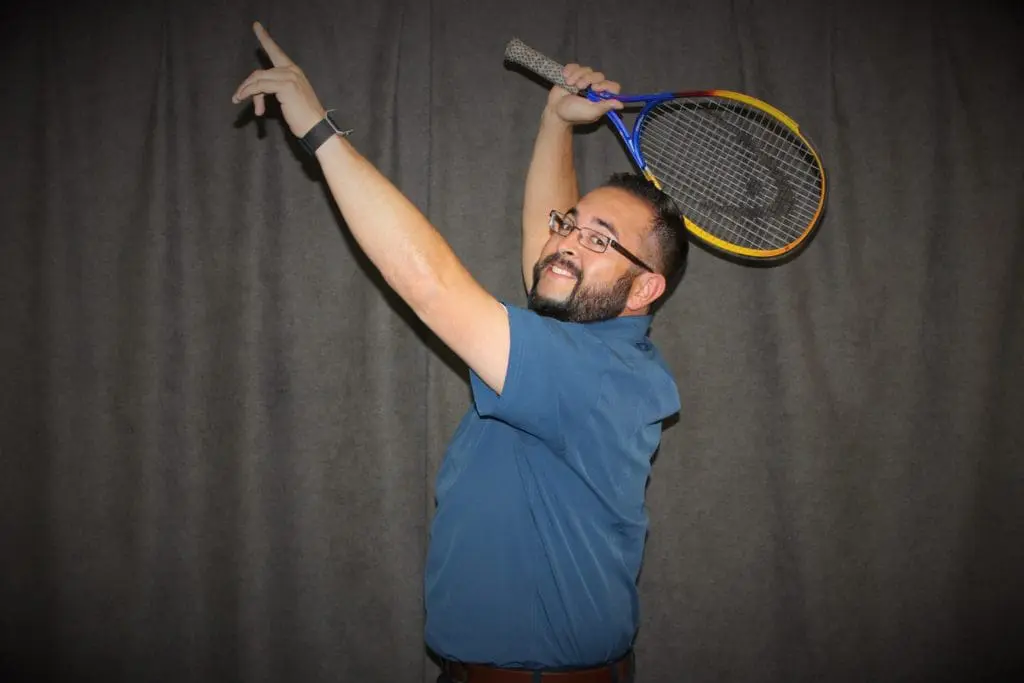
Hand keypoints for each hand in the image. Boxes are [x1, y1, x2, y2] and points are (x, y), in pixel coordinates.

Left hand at [232, 22, 327, 137]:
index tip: (256, 26)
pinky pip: (260, 86)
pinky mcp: (285, 86)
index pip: (276, 52)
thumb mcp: (289, 98)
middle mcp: (292, 70)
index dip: (265, 38)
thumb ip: (276, 88)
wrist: (315, 127)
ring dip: (245, 91)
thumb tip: (258, 90)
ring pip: (258, 79)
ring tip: (239, 100)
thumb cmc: (303, 116)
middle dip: (246, 85)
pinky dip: (250, 93)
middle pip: (260, 72)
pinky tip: (247, 101)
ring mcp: (289, 77)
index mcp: (294, 70)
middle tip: (237, 97)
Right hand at [546, 64, 623, 124]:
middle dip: (588, 79)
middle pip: (599, 75)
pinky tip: (565, 77)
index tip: (596, 89)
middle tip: (579, 87)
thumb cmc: (574, 114)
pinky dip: (570, 70)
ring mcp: (583, 80)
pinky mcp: (573, 74)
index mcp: (601, 97)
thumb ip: (605, 107)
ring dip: (577, 76)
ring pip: (587, 69)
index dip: (606, 85)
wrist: (555, 111)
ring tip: (570, 84)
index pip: (613, 87)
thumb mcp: (591, 112)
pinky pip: (575, 66)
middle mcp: (595, 87)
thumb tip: (620, 104)